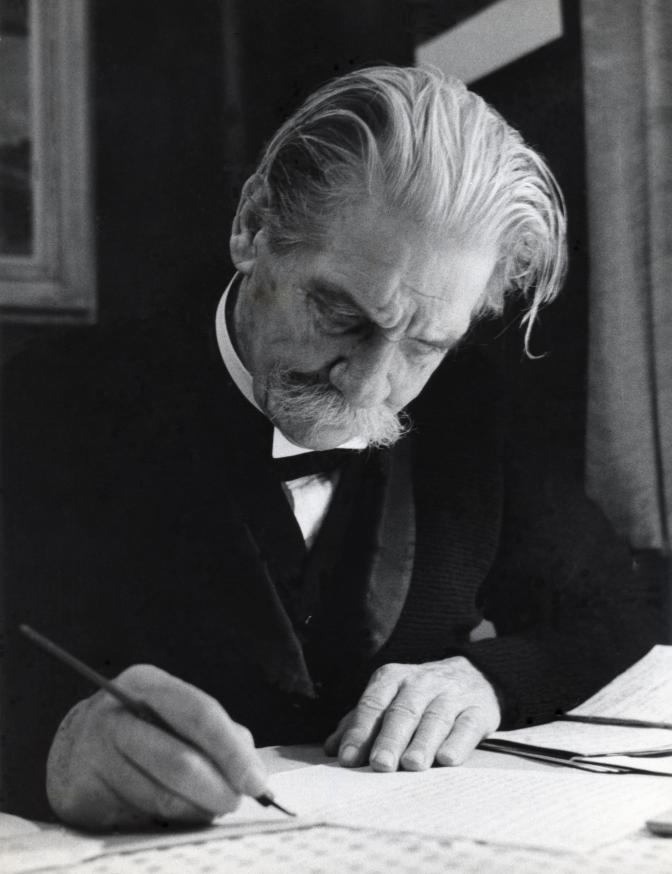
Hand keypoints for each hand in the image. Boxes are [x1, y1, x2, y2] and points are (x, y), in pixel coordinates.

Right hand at [46, 665, 267, 829]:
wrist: (76, 747)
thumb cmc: (143, 727)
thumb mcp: (176, 713)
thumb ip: (218, 734)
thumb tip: (250, 772)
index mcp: (145, 684)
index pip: (198, 713)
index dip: (231, 751)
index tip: (256, 782)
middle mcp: (113, 716)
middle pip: (178, 762)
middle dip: (216, 789)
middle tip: (234, 802)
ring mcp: (91, 756)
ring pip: (159, 799)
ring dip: (194, 811)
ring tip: (205, 808)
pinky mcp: (80, 796)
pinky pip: (137, 820)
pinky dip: (164, 824)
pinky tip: (170, 814)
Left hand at [324, 656, 500, 771]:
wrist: (473, 675)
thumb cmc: (420, 696)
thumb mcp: (389, 698)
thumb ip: (360, 721)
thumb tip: (332, 748)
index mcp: (393, 678)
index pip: (373, 703)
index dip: (360, 730)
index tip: (348, 758)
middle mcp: (421, 683)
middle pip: (402, 712)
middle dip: (390, 739)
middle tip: (380, 764)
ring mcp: (451, 695)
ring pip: (435, 719)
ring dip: (422, 743)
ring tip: (412, 765)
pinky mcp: (478, 710)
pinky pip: (466, 725)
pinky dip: (457, 742)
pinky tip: (447, 758)